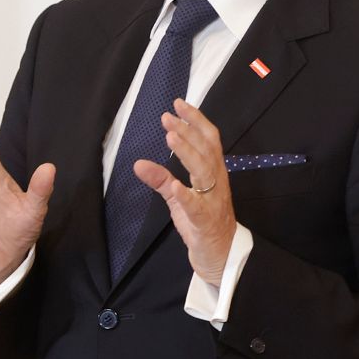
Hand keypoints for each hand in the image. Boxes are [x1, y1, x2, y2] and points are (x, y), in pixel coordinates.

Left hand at [133, 98, 237, 282]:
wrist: (220, 255)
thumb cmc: (201, 223)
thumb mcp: (179, 198)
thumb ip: (161, 179)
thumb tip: (138, 163)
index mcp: (213, 174)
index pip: (209, 140)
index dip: (196, 120)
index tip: (179, 103)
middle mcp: (217, 183)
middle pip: (207, 151)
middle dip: (188, 131)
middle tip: (167, 117)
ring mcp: (213, 201)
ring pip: (205, 172)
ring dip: (188, 154)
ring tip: (170, 138)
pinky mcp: (205, 222)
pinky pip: (197, 207)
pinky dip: (186, 196)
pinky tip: (176, 186)